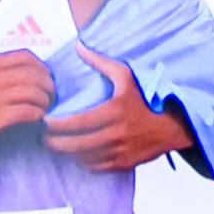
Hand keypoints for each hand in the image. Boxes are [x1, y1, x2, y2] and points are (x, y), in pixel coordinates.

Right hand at [0, 49, 56, 153]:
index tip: (46, 78)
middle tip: (51, 96)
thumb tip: (27, 75)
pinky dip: (37, 114)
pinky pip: (26, 111)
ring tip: (45, 108)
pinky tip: (37, 118)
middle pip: (34, 73)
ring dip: (45, 101)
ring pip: (33, 91)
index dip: (42, 67)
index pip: (25, 56)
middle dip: (49, 85)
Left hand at [43, 47, 195, 172]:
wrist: (168, 127)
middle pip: (77, 145)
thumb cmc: (142, 100)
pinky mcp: (122, 164)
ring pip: (84, 158)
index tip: (45, 121)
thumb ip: (99, 62)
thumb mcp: (124, 76)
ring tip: (57, 145)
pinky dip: (83, 162)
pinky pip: (95, 167)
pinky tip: (76, 154)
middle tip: (44, 138)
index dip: (58, 124)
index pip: (78, 122)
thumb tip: (78, 46)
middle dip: (56, 143)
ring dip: (68, 153)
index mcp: (114, 111)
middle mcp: (116, 134)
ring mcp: (120, 152)